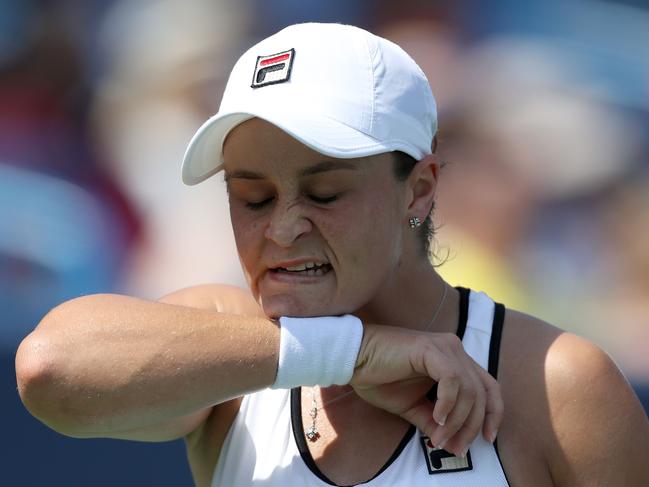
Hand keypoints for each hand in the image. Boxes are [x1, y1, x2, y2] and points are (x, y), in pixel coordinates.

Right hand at [350, 324, 502, 456]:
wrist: (352, 358)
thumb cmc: (378, 377)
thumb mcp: (412, 406)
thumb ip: (434, 421)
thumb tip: (451, 444)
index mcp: (453, 360)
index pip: (488, 387)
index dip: (493, 414)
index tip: (487, 439)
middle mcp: (454, 349)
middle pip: (482, 392)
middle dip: (472, 426)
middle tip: (456, 448)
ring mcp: (444, 347)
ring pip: (469, 389)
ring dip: (457, 420)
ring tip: (440, 437)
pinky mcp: (430, 349)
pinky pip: (452, 380)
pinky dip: (448, 403)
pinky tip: (436, 417)